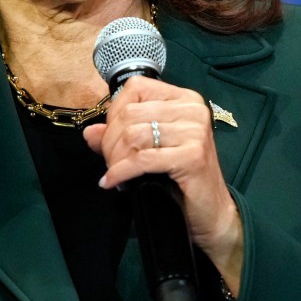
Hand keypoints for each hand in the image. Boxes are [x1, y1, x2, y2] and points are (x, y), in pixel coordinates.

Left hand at [82, 76, 243, 291]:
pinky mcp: (193, 155)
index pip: (135, 88)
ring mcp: (195, 131)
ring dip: (115, 158)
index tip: (110, 138)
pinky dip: (121, 172)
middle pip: (130, 113)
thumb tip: (89, 133)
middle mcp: (192, 109)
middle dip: (110, 142)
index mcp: (183, 99)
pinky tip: (113, 182)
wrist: (211, 213)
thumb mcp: (149, 149)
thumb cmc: (180, 178)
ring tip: (115, 173)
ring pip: (133, 135)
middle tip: (110, 163)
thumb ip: (119, 136)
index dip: (114, 112)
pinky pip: (142, 159)